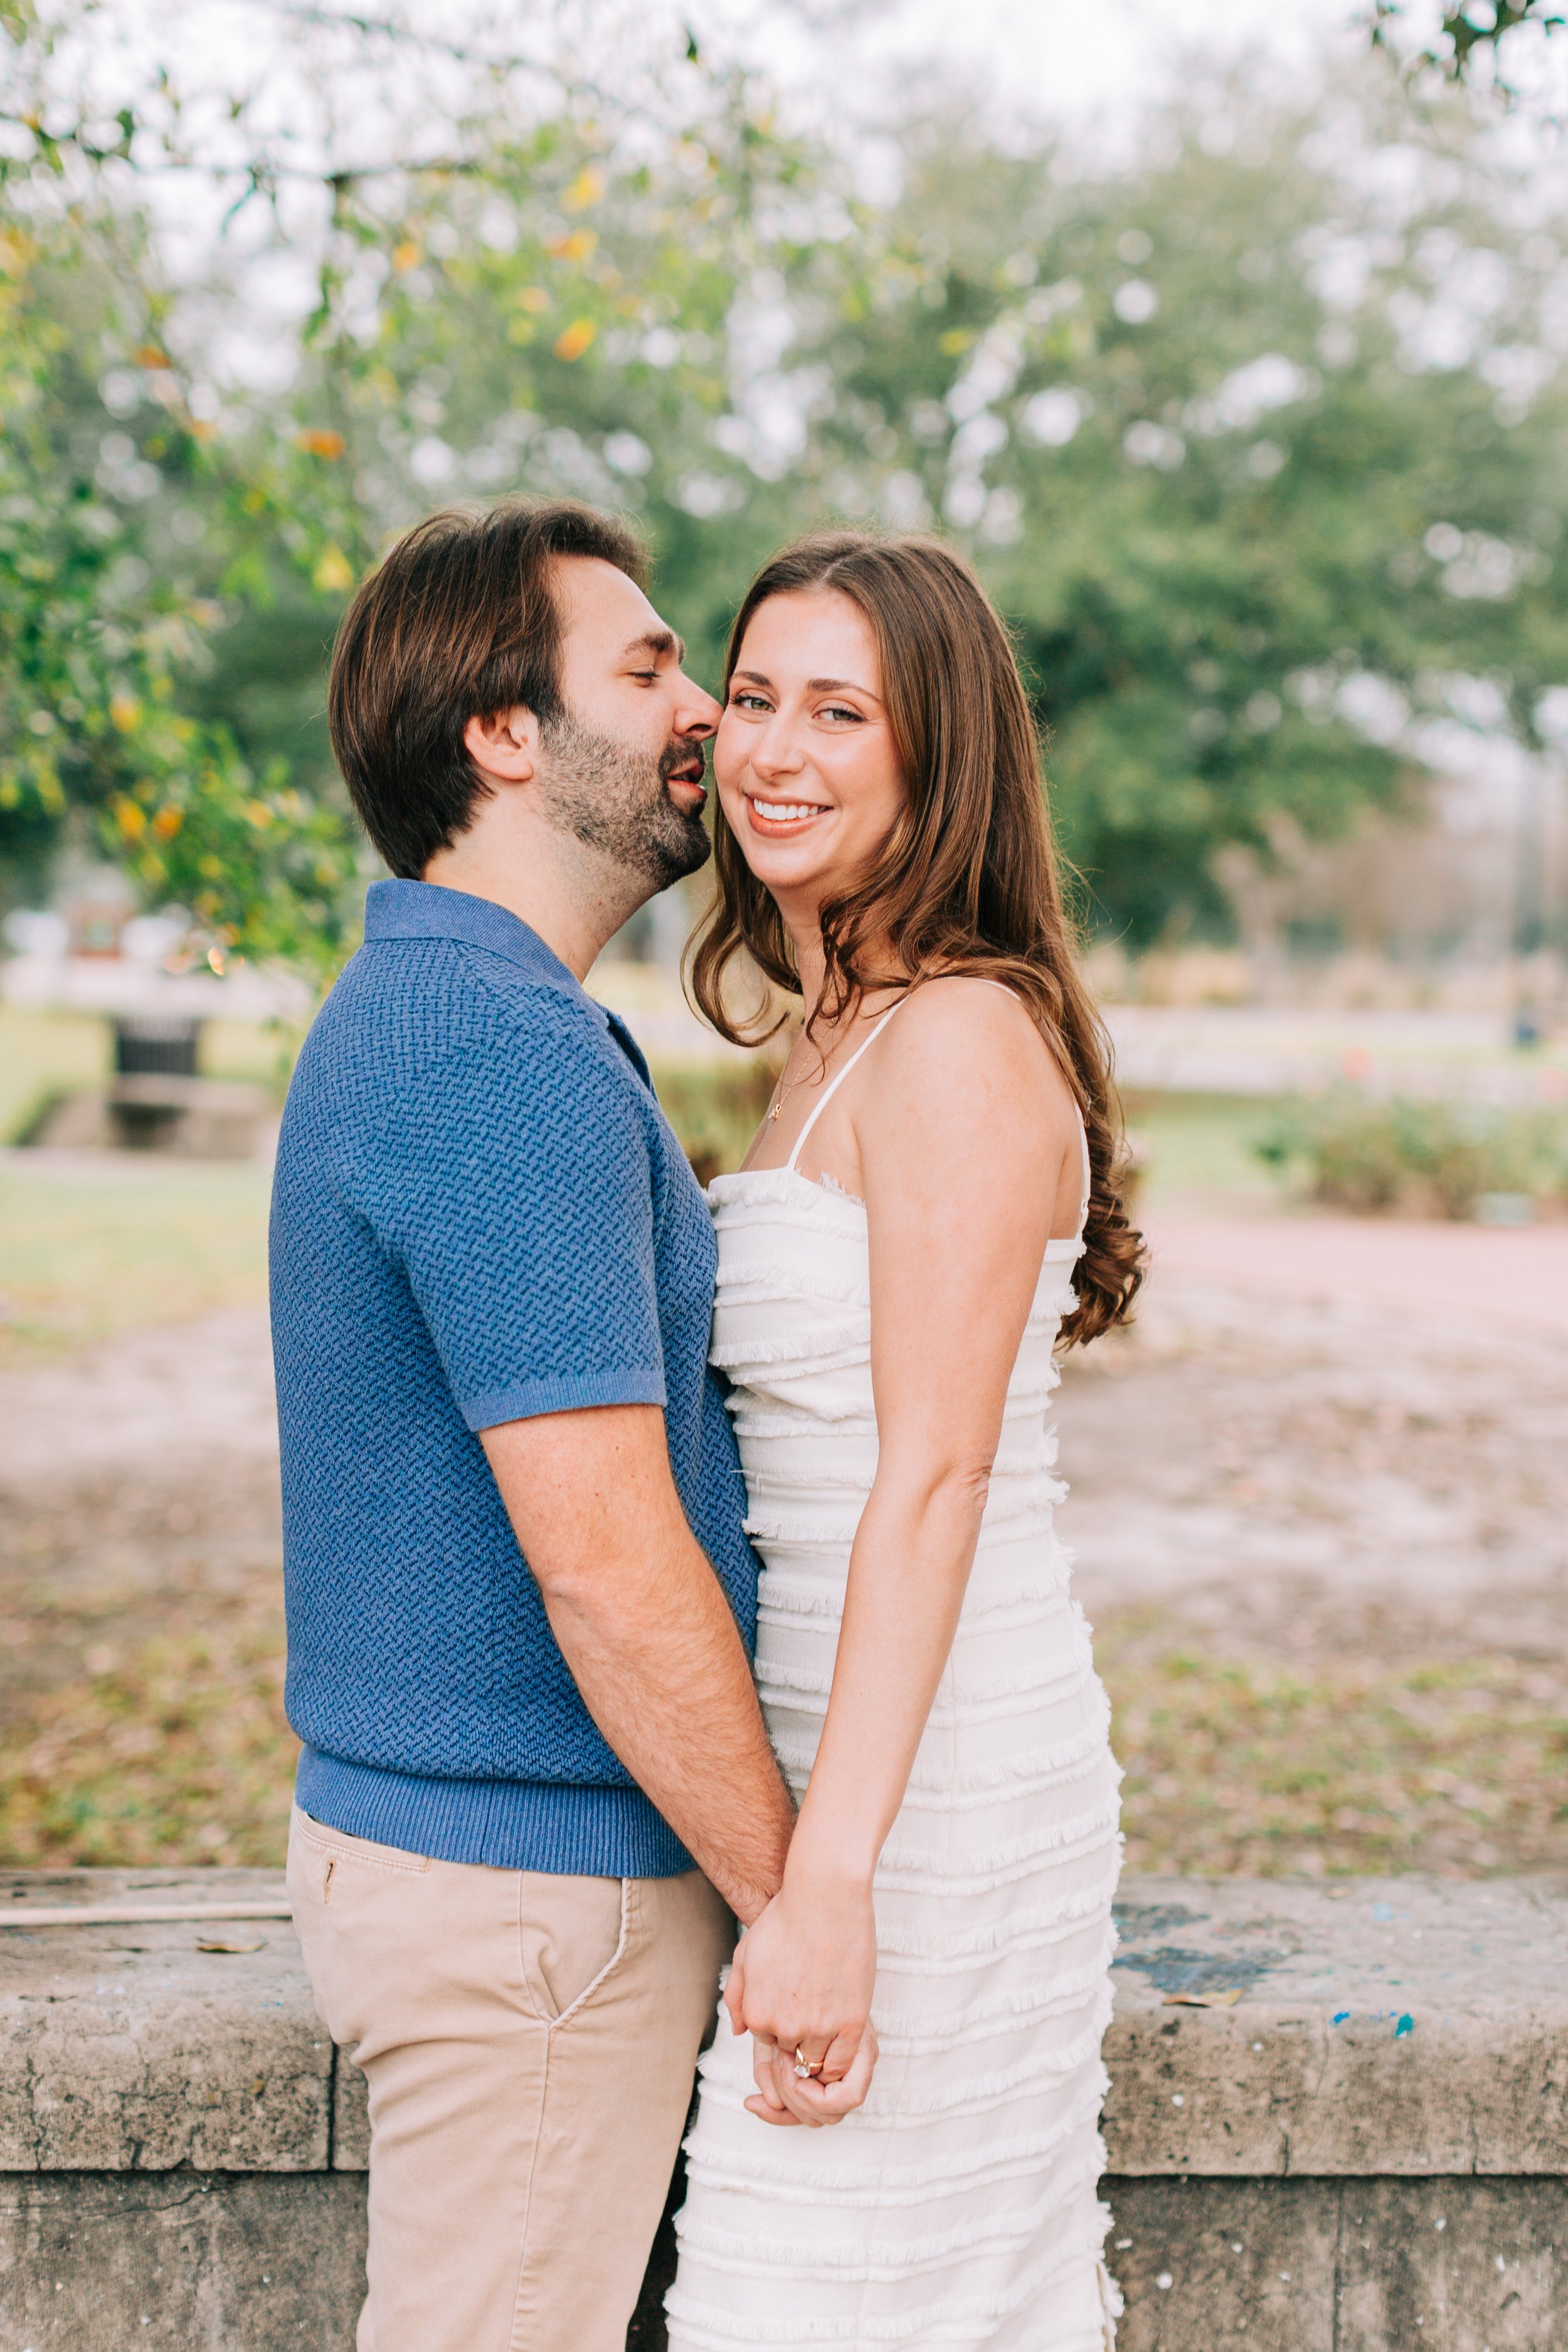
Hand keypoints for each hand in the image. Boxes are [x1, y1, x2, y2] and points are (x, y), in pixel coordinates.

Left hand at [724, 1868, 877, 2123]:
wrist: (824, 1896)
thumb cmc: (785, 1918)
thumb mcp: (745, 1953)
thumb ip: (736, 1996)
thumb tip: (738, 2031)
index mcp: (757, 2014)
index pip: (767, 2038)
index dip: (781, 2018)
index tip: (794, 1994)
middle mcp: (784, 2027)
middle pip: (791, 2050)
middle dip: (799, 2031)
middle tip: (812, 1997)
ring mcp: (818, 2027)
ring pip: (815, 2058)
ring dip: (820, 2040)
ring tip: (827, 2005)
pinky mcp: (850, 2023)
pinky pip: (841, 2063)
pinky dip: (838, 2057)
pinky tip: (840, 2031)